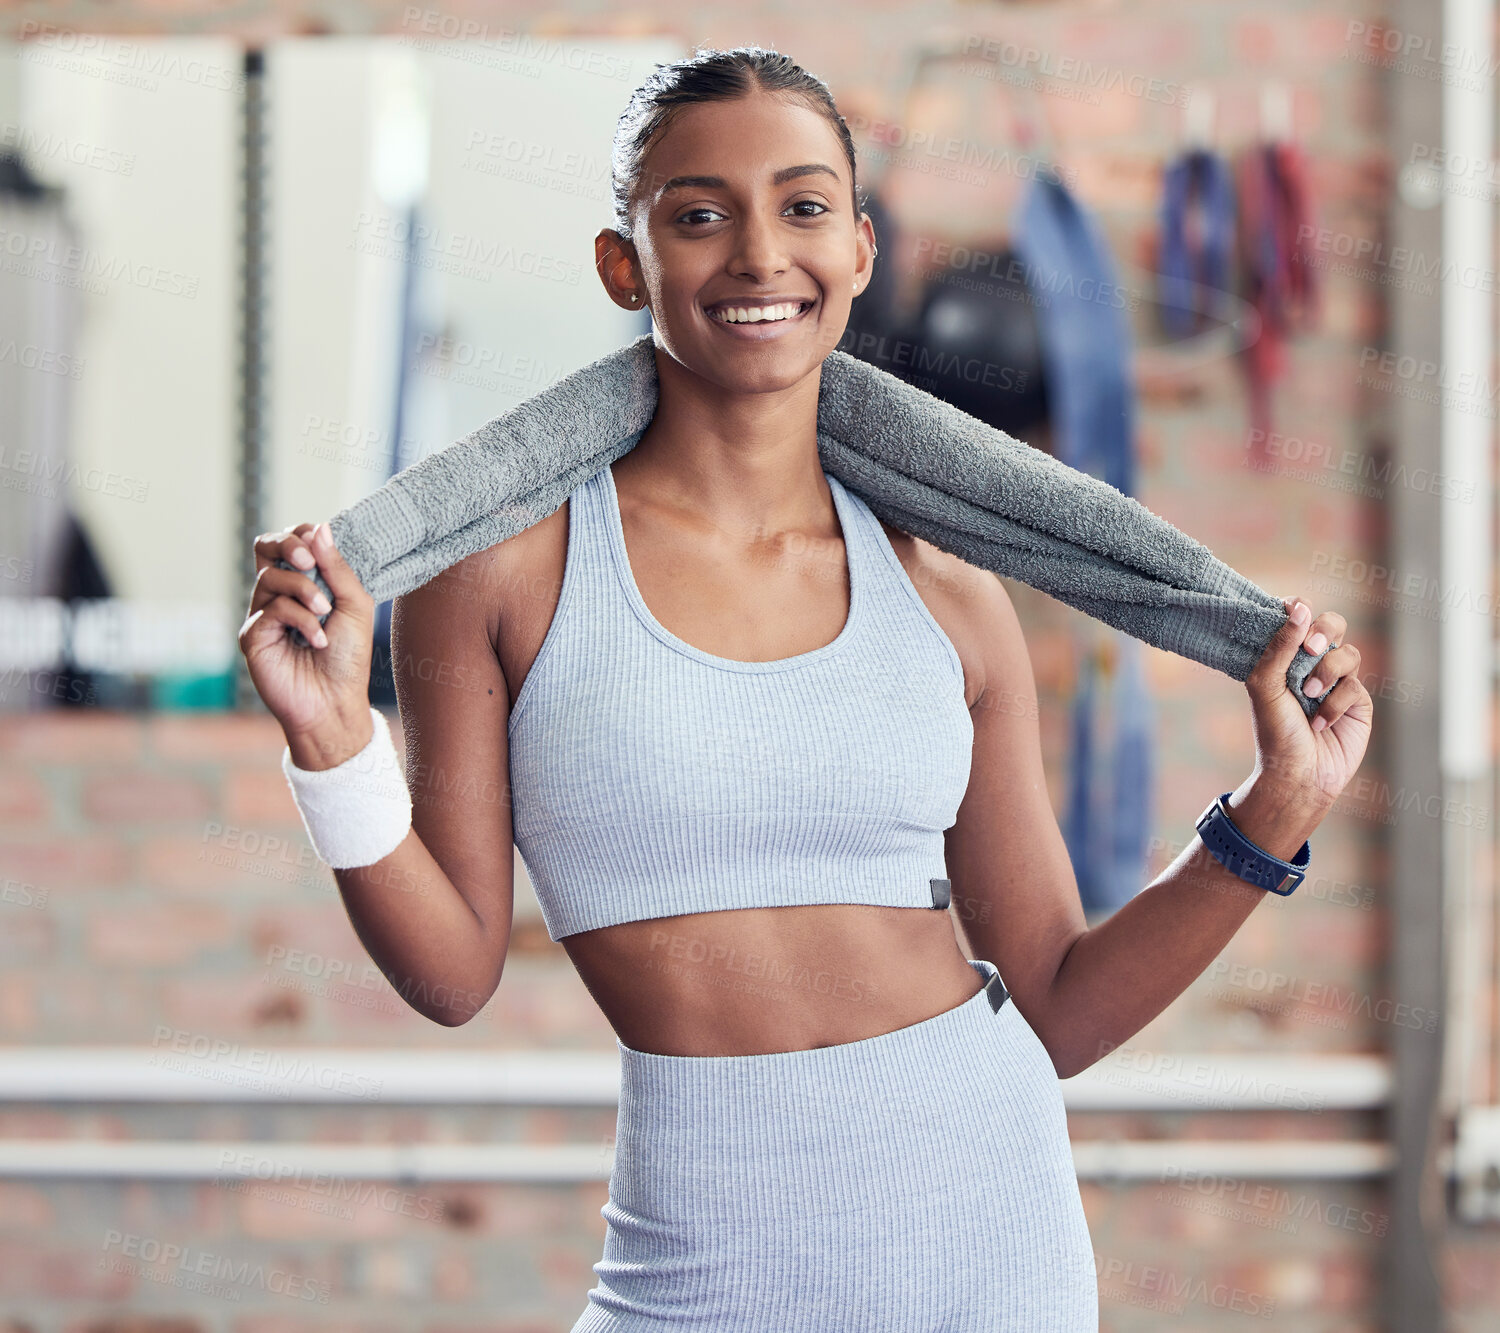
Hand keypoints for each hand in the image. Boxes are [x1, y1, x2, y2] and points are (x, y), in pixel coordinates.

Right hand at [237, 522, 375, 754]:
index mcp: (305, 582)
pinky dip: (300, 620)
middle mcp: (280, 594)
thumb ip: (337, 568)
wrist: (335, 701)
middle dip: (287, 545)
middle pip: (265, 547)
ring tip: (325, 614)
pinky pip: (270, 610)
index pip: (291, 542)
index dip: (301, 534)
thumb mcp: (355, 605)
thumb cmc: (348, 656)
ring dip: (304, 590)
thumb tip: (319, 529)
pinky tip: (317, 641)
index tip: (318, 542)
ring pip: (270, 577)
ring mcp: (263, 614)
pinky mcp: (252, 636)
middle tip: (309, 561)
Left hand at [1244, 597, 1373, 808]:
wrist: (1298, 774)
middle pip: (1333, 624)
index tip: (1293, 609)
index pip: (1297, 618)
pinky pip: (1355, 685)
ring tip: (1309, 696)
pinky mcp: (1357, 702)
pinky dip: (1335, 703)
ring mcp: (1337, 682)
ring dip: (1327, 672)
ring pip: (1347, 653)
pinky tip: (1320, 723)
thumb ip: (1279, 647)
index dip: (1298, 609)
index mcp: (1284, 658)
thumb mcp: (1265, 686)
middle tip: (1311, 648)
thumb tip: (1299, 607)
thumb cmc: (1275, 732)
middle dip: (1325, 629)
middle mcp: (1311, 666)